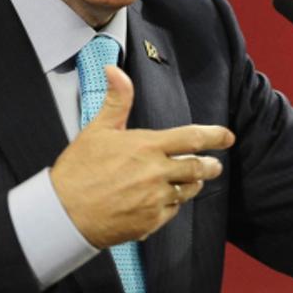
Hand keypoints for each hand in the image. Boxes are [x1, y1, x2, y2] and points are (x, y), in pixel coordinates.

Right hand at [50, 65, 233, 248]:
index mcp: (147, 147)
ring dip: (191, 185)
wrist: (63, 213)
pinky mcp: (151, 222)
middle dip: (210, 166)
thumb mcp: (97, 130)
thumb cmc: (78, 171)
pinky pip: (172, 212)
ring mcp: (155, 199)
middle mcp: (156, 173)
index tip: (228, 137)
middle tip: (214, 165)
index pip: (193, 138)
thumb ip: (116, 101)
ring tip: (190, 182)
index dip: (216, 136)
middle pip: (198, 167)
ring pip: (187, 191)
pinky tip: (161, 201)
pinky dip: (171, 205)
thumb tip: (115, 70)